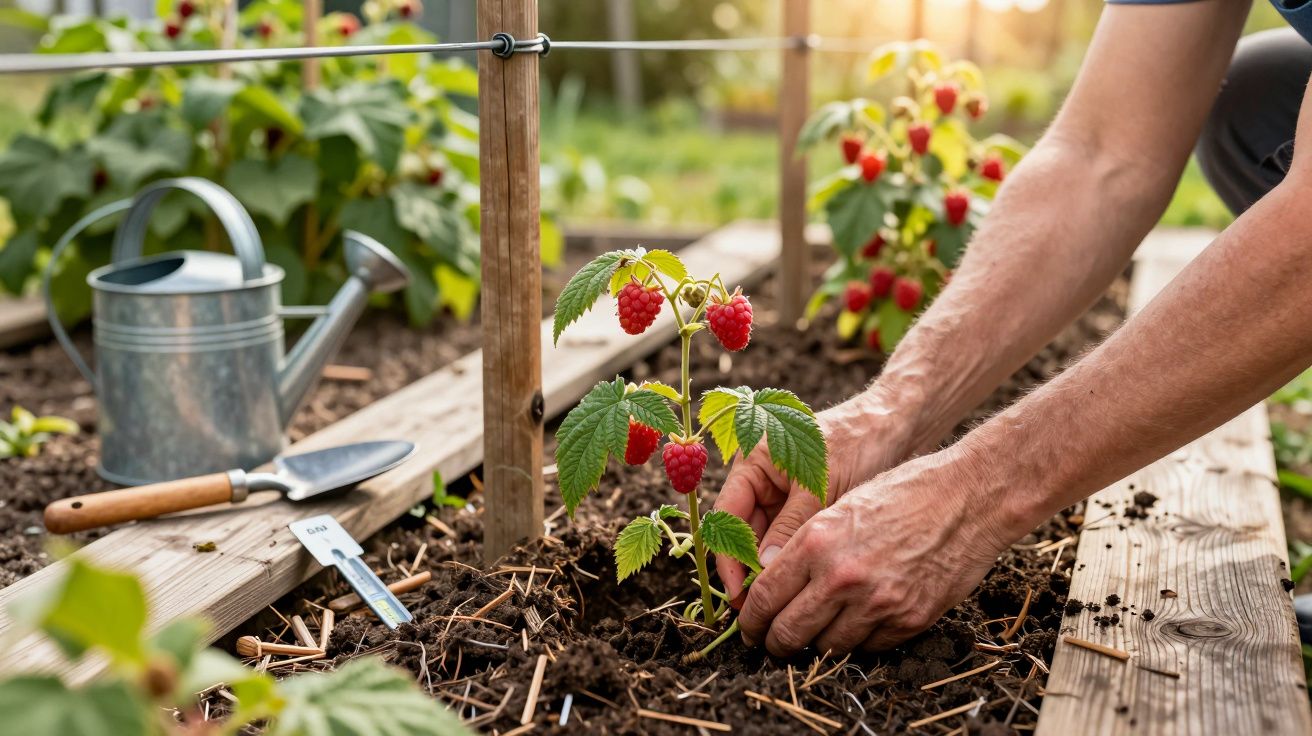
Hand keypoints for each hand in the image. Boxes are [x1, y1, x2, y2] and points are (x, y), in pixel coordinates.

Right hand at [712, 389, 912, 604]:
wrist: (897, 425)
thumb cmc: (858, 442)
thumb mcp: (821, 487)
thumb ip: (791, 527)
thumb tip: (766, 571)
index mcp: (753, 462)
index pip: (726, 516)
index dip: (728, 558)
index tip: (740, 595)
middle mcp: (760, 479)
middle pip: (741, 534)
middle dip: (748, 572)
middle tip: (759, 613)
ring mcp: (780, 494)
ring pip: (765, 542)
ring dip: (770, 571)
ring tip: (779, 607)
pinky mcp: (803, 507)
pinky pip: (788, 540)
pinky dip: (791, 562)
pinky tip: (800, 589)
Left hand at [736, 445, 1017, 655]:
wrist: (966, 499)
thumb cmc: (902, 493)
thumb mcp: (839, 509)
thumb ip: (804, 550)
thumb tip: (771, 586)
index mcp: (816, 542)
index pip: (764, 596)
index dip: (750, 619)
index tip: (749, 627)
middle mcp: (841, 577)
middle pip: (787, 632)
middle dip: (774, 643)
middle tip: (771, 644)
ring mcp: (877, 603)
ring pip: (826, 648)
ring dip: (816, 645)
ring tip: (814, 634)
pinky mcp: (908, 620)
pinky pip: (868, 648)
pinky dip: (857, 641)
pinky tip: (856, 624)